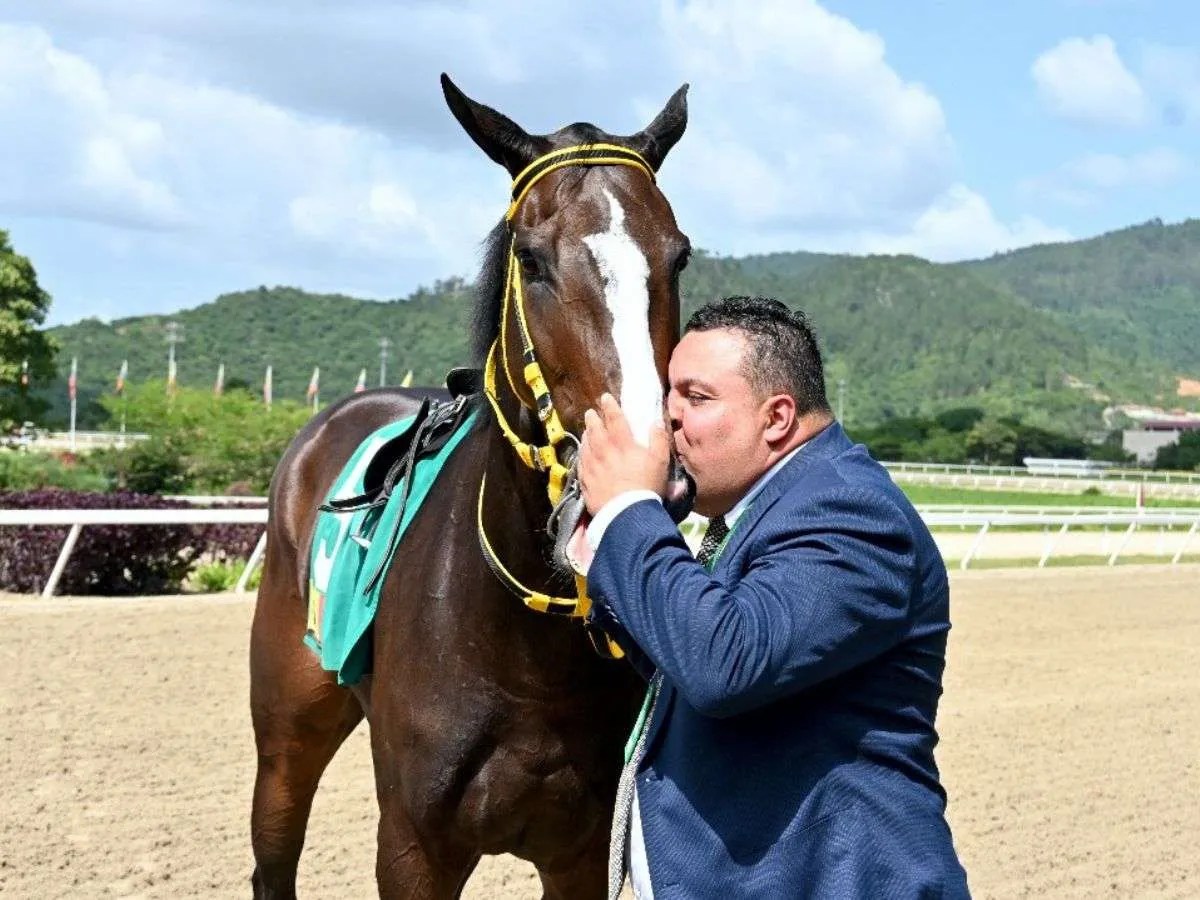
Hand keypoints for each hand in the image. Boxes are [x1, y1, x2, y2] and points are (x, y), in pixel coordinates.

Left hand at [579, 393, 670, 514]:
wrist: (627, 514)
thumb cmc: (646, 486)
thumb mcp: (660, 462)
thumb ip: (659, 440)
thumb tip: (655, 423)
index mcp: (623, 444)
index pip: (615, 419)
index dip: (610, 407)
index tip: (605, 398)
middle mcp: (604, 452)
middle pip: (595, 431)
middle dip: (593, 420)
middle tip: (590, 413)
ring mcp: (592, 467)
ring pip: (585, 446)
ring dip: (586, 436)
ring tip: (586, 431)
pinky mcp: (585, 482)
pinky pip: (580, 464)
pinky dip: (581, 455)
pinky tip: (582, 454)